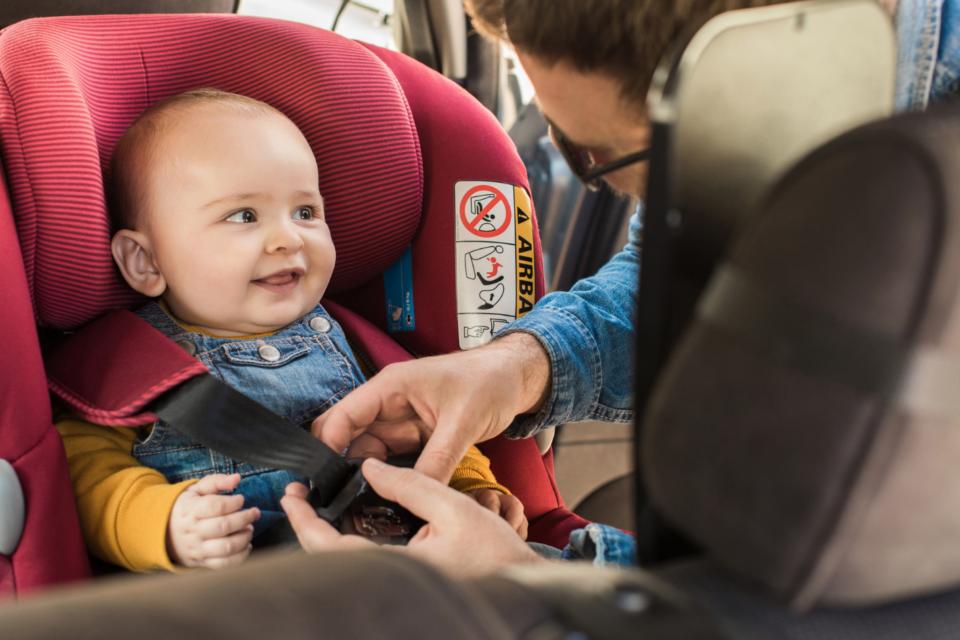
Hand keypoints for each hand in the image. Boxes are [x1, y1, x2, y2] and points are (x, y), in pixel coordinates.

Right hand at [167, 473, 260, 568]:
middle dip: (245, 518)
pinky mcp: (203, 562)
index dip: (233, 502)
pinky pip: (225, 564)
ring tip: (249, 528)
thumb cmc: (188, 508)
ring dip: (244, 537)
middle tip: (254, 513)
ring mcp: (198, 548)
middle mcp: (193, 531)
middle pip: (223, 526)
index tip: (241, 499)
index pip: (215, 506)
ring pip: (226, 547)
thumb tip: (236, 478)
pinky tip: (246, 544)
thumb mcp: (196, 490)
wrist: (165, 533)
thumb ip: (216, 482)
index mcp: (190, 510)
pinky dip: (241, 556)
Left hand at [280, 459, 544, 575]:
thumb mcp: (454, 507)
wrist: (522, 583)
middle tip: (299, 497)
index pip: (331, 548)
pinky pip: (365, 565)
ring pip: (346, 563)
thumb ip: (410, 484)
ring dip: (326, 535)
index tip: (292, 496)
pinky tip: (350, 522)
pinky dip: (349, 543)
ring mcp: (397, 585)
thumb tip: (371, 467)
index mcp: (398, 568)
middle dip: (308, 527)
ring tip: (319, 504)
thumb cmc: (495, 552)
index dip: (305, 521)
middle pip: (330, 560)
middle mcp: (391, 582)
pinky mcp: (405, 584)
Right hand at [311, 333, 550, 481]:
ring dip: (365, 476)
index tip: (323, 482)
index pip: (344, 416)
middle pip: (349, 436)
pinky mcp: (415, 435)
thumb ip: (438, 460)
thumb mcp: (463, 422)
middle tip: (338, 501)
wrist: (516, 377)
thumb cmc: (489, 382)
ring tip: (361, 506)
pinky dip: (388, 477)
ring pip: (369, 452)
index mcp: (391, 387)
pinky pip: (392, 459)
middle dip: (340, 466)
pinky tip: (387, 497)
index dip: (328, 447)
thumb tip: (415, 494)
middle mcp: (389, 403)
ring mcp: (401, 420)